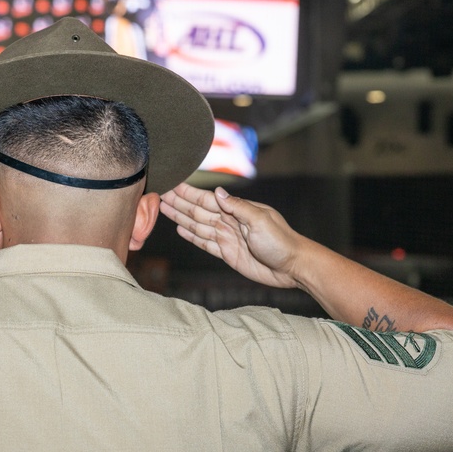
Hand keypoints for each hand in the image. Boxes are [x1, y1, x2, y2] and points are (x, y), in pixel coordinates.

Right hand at [160, 183, 306, 288]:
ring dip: (181, 216)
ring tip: (164, 208)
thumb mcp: (260, 220)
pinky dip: (192, 236)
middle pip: (198, 211)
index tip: (174, 184)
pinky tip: (180, 228)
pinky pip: (205, 243)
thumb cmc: (282, 241)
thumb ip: (237, 207)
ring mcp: (228, 237)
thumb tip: (219, 192)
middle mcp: (230, 222)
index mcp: (238, 210)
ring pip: (198, 225)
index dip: (190, 193)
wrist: (292, 267)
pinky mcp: (228, 253)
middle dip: (180, 202)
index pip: (208, 199)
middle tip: (161, 193)